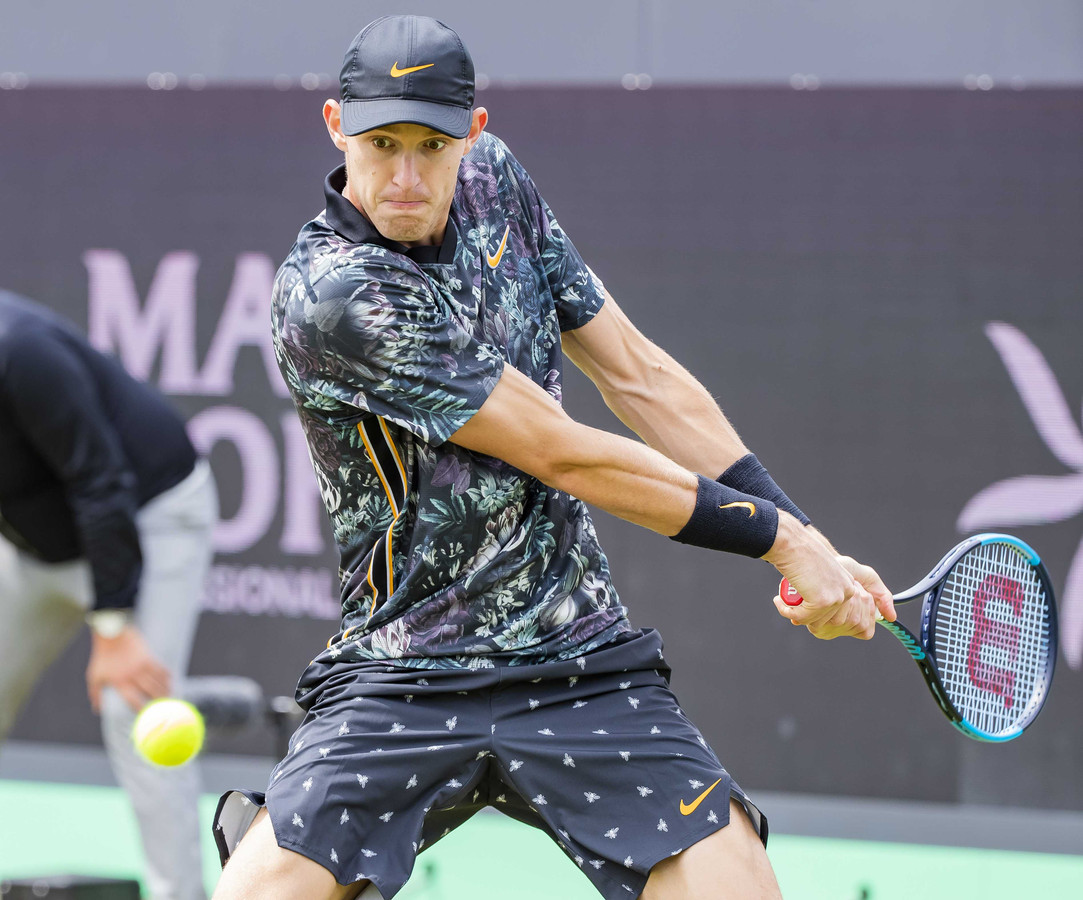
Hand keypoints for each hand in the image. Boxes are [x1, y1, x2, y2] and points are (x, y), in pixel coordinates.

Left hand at [86, 626, 171, 712]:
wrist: (111, 634)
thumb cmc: (102, 656)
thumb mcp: (94, 676)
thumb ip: (95, 694)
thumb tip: (97, 709)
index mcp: (119, 682)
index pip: (132, 699)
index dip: (139, 709)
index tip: (145, 716)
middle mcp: (132, 675)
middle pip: (149, 691)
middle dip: (158, 701)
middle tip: (164, 708)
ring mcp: (142, 665)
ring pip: (157, 681)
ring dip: (164, 689)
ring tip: (170, 696)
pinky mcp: (148, 656)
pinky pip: (160, 667)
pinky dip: (166, 674)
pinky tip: (171, 679)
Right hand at [764, 515, 890, 639]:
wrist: (791, 543)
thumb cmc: (800, 554)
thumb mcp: (819, 573)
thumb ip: (823, 589)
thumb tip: (817, 616)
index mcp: (849, 585)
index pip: (838, 614)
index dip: (817, 616)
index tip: (799, 610)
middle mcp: (847, 592)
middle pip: (827, 620)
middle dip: (806, 618)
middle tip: (788, 607)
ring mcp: (836, 597)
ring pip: (814, 621)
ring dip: (795, 615)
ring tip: (782, 601)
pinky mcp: (822, 602)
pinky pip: (802, 618)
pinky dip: (787, 612)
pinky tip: (778, 601)